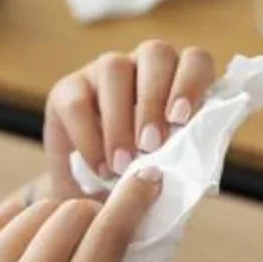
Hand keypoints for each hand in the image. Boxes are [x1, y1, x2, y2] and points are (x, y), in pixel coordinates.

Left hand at [0, 169, 163, 261]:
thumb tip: (143, 226)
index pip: (107, 239)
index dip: (133, 202)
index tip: (148, 178)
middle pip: (73, 213)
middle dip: (92, 214)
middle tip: (94, 230)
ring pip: (38, 208)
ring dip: (57, 220)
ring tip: (51, 254)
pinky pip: (3, 213)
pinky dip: (22, 224)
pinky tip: (20, 255)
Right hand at [44, 41, 215, 199]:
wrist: (97, 206)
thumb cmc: (140, 184)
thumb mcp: (168, 174)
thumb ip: (184, 160)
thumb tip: (192, 162)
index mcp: (178, 81)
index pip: (195, 60)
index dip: (191, 82)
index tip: (181, 118)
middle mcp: (142, 67)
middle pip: (156, 55)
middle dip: (154, 100)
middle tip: (150, 146)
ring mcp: (102, 73)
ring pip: (114, 68)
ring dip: (120, 118)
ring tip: (123, 164)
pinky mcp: (67, 91)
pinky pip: (76, 102)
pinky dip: (89, 138)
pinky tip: (100, 168)